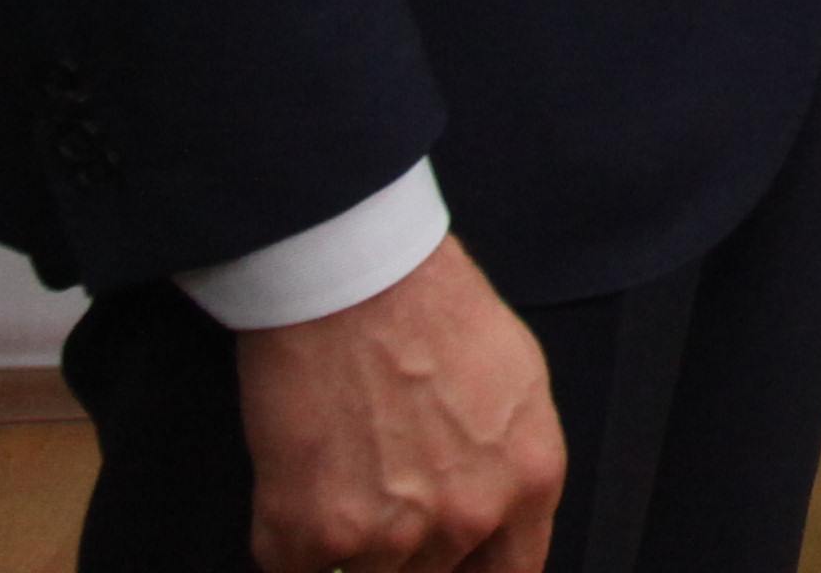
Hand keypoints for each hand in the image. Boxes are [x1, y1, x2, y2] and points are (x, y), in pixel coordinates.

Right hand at [229, 231, 562, 572]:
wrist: (350, 277)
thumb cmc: (430, 307)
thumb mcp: (516, 379)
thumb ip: (510, 461)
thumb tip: (494, 508)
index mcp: (529, 480)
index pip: (514, 572)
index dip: (475, 568)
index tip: (451, 562)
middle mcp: (468, 518)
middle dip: (408, 542)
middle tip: (383, 484)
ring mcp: (389, 536)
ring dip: (347, 535)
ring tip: (340, 461)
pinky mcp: (312, 537)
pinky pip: (298, 565)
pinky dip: (290, 531)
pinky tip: (300, 470)